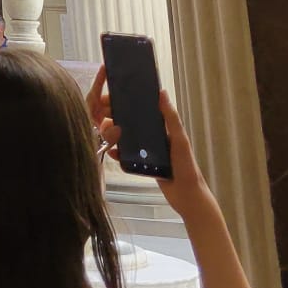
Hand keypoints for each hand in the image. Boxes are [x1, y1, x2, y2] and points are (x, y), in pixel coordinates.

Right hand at [87, 65, 214, 223]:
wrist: (186, 195)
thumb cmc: (186, 165)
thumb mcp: (180, 139)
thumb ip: (170, 117)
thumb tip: (162, 92)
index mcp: (160, 126)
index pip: (138, 108)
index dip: (123, 102)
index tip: (107, 100)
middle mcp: (151, 135)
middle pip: (128, 121)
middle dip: (113, 117)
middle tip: (101, 119)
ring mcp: (145, 150)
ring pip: (125, 137)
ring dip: (113, 135)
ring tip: (106, 136)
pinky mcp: (141, 164)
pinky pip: (126, 155)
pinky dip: (117, 153)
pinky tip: (112, 152)